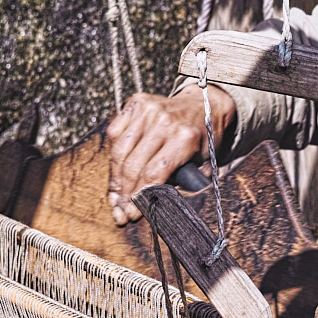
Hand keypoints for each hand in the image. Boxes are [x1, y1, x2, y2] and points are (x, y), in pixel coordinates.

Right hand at [106, 86, 235, 225]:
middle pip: (134, 165)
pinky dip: (113, 156)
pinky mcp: (136, 103)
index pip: (153, 173)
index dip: (140, 197)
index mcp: (184, 138)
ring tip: (116, 198)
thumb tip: (157, 208)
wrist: (204, 104)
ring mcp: (148, 110)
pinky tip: (116, 173)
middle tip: (121, 212)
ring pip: (120, 151)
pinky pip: (115, 133)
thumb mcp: (204, 164)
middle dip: (125, 194)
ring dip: (116, 179)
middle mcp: (164, 122)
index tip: (133, 215)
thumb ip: (185, 184)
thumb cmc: (204, 139)